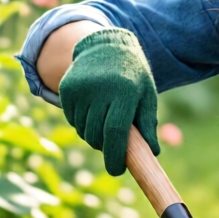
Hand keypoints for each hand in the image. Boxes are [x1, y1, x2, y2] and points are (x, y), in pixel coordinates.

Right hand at [59, 28, 159, 175]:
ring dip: (93, 136)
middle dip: (105, 148)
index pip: (115, 131)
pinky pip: (72, 120)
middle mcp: (100, 88)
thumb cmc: (133, 76)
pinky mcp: (66, 89)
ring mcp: (80, 88)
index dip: (115, 155)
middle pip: (97, 134)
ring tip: (105, 123)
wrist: (107, 46)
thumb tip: (152, 154)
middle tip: (114, 148)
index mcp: (125, 91)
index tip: (117, 171)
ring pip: (83, 129)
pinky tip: (93, 111)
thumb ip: (148, 124)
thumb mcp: (147, 95)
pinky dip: (82, 124)